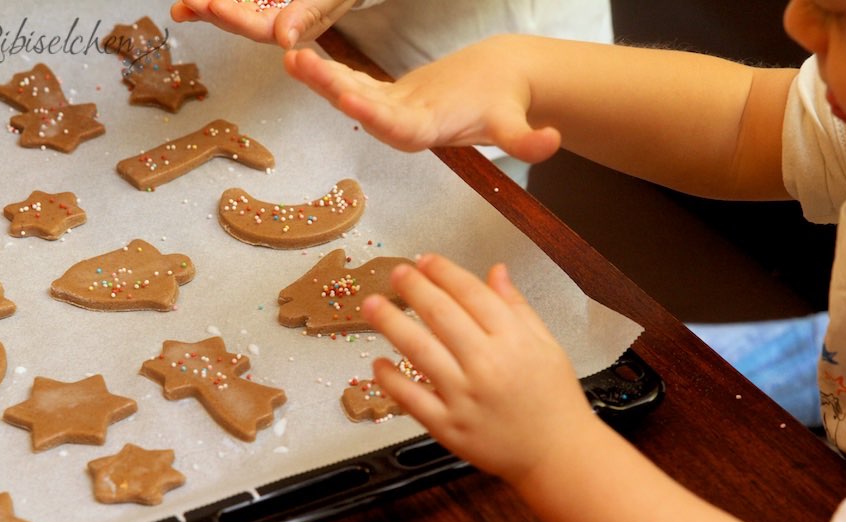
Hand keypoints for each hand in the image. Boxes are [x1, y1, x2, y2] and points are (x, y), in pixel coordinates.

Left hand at [170, 0, 355, 47]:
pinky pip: (230, 2)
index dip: (235, 19)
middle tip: (190, 2)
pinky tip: (187, 6)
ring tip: (182, 7)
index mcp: (293, 30)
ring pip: (228, 12)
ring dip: (202, 10)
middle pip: (237, 24)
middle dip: (210, 13)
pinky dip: (207, 6)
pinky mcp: (253, 2)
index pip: (259, 29)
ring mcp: (261, 10)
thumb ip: (307, 17)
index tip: (214, 6)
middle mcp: (274, 24)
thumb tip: (286, 41)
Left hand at [283, 37, 561, 162]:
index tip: (350, 102)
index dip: (374, 116)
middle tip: (301, 65)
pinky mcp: (386, 96)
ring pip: (351, 95)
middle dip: (332, 89)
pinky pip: (351, 82)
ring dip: (321, 77)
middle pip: (363, 111)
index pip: (398, 129)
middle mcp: (402, 127)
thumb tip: (553, 144)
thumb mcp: (516, 120)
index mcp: (429, 132)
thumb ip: (528, 140)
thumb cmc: (504, 102)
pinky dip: (328, 69)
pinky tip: (300, 54)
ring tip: (291, 55)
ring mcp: (391, 112)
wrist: (497, 89)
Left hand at [361, 254, 599, 483]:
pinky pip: (411, 399)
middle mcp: (487, 365)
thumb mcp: (547, 344)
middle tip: (396, 273)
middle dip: (414, 288)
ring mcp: (465, 397)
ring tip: (372, 305)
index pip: (471, 294)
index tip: (425, 260)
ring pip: (419, 351)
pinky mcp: (449, 427)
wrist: (558, 456)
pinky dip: (390, 380)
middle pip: (441, 315)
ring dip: (391, 323)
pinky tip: (376, 363)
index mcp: (514, 340)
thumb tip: (495, 270)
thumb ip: (517, 307)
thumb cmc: (554, 400)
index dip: (444, 272)